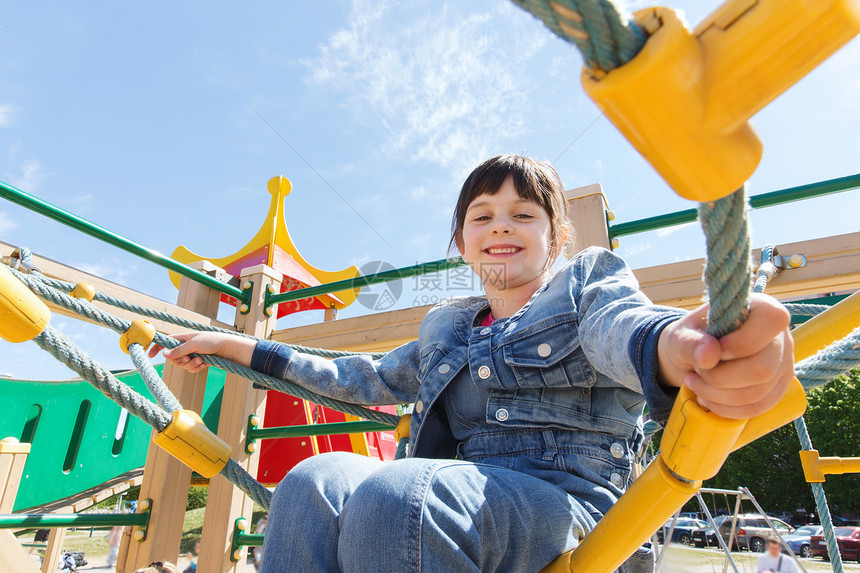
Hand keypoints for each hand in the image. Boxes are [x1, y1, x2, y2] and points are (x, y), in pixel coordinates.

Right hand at [148, 331, 255, 372]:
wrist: (227, 348)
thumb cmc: (211, 341)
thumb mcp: (194, 344)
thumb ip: (179, 350)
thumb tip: (164, 355)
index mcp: (182, 338)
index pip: (165, 342)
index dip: (156, 347)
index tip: (149, 354)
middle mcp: (185, 347)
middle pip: (172, 359)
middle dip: (180, 361)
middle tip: (189, 358)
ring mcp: (191, 355)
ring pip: (182, 366)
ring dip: (190, 365)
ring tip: (200, 359)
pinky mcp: (197, 362)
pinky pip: (191, 369)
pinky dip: (197, 368)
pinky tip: (204, 363)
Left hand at [657, 293, 794, 418]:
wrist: (697, 356)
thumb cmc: (692, 338)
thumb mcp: (681, 335)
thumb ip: (691, 342)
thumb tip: (709, 355)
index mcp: (762, 308)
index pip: (772, 321)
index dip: (740, 342)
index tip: (712, 349)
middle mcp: (781, 337)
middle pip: (763, 368)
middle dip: (720, 378)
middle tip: (696, 372)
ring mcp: (783, 365)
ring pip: (758, 393)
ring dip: (718, 395)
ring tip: (696, 383)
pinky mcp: (777, 388)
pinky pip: (758, 407)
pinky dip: (727, 408)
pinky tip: (707, 398)